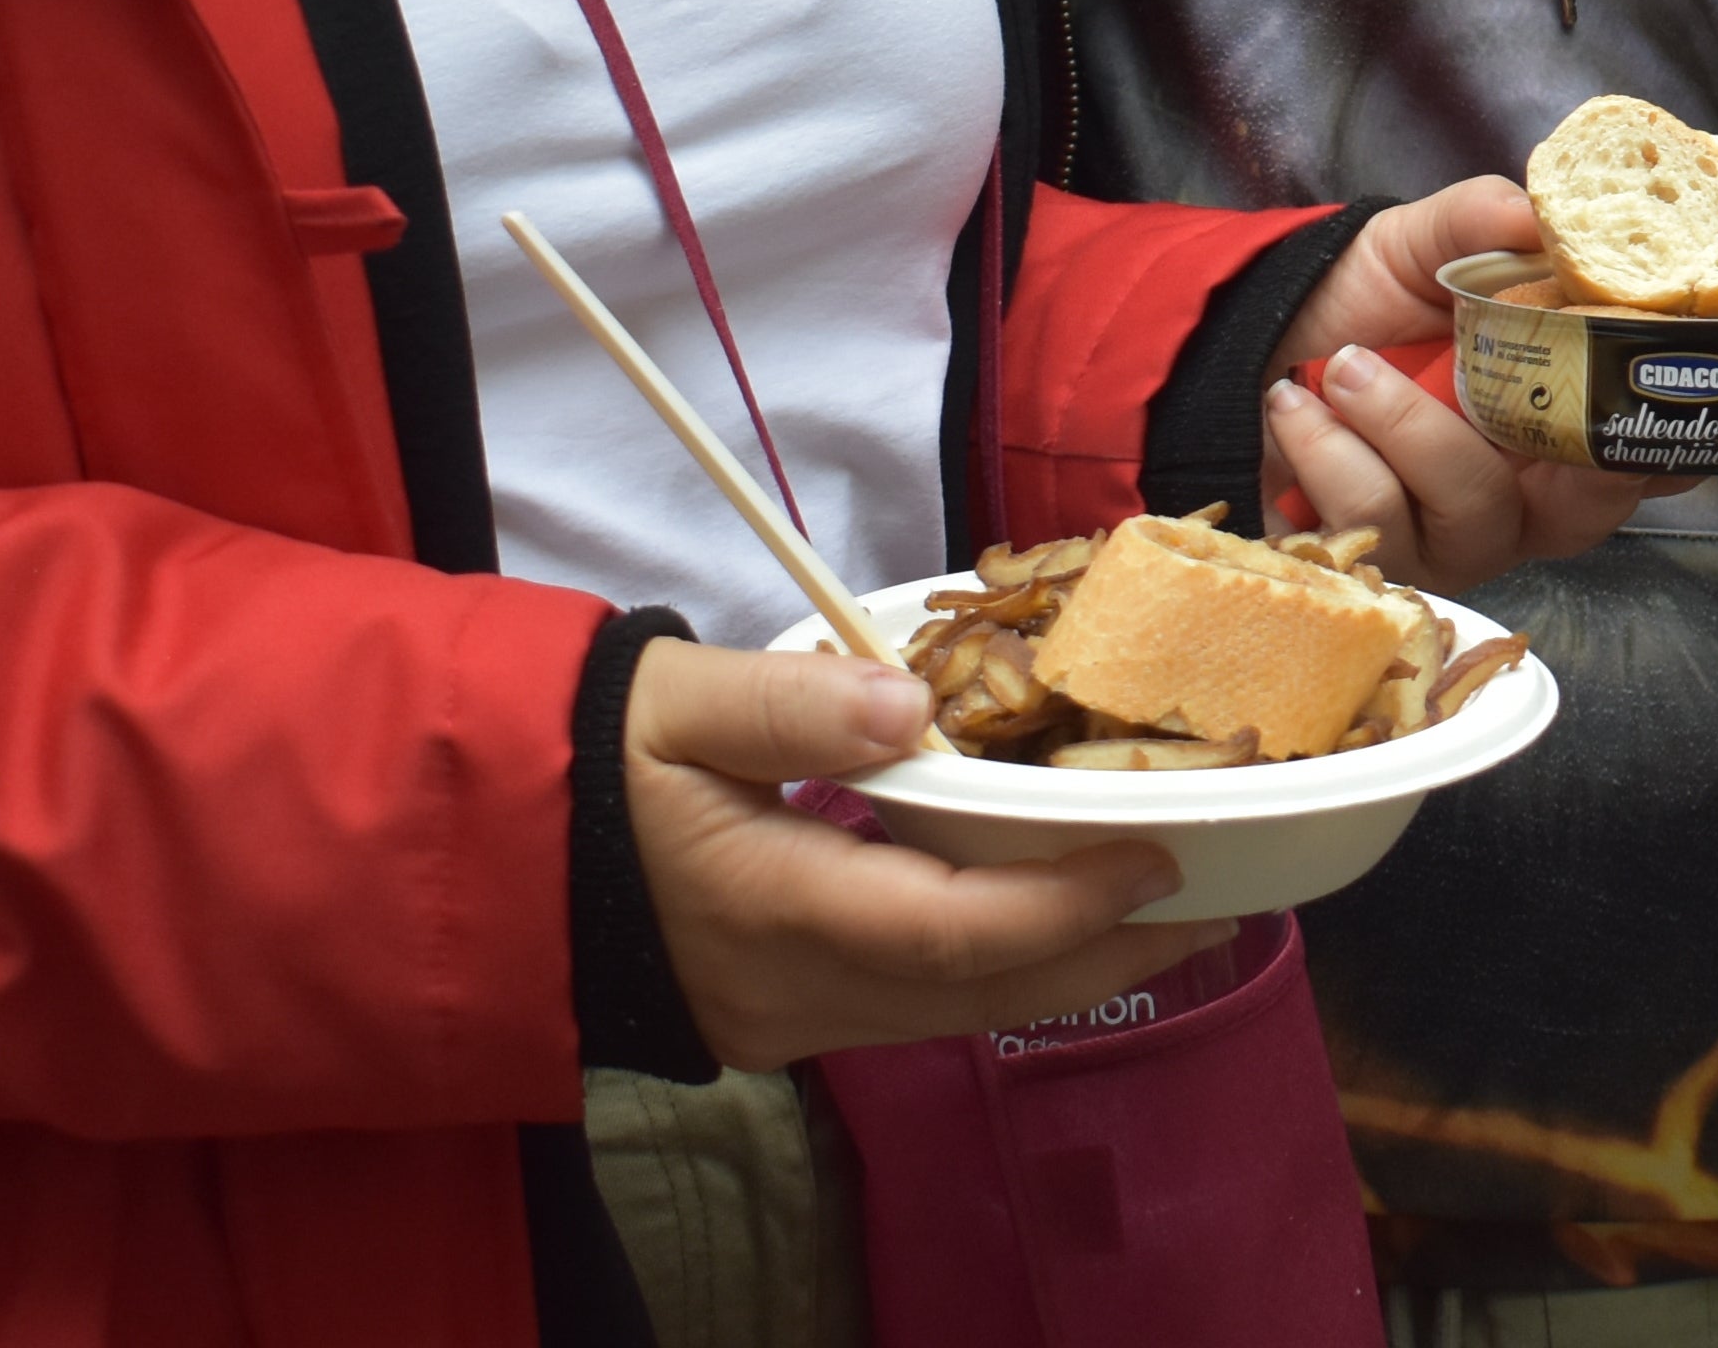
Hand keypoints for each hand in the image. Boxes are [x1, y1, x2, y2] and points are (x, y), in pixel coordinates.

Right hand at [622, 638, 1229, 1072]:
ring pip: (959, 1012)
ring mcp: (789, 1019)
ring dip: (1067, 966)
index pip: (954, 929)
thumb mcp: (672, 699)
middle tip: (1222, 902)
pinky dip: (1003, 969)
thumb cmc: (589, 758)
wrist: (495, 846)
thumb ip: (789, 697)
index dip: (1069, 897)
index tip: (1163, 849)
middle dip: (1107, 950)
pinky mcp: (787, 1017)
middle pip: (981, 992)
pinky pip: (920, 1008)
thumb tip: (908, 696)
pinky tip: (1056, 923)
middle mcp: (793, 989)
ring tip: (1170, 913)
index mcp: (772, 906)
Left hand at [1259, 177, 1675, 588]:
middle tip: (1474, 376)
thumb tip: (1539, 215)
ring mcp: (1451, 543)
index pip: (1649, 456)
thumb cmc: (1358, 304)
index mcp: (1558, 422)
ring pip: (1470, 510)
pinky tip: (1294, 407)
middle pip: (1584, 512)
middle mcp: (1521, 497)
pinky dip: (1329, 450)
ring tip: (1341, 368)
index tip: (1657, 411)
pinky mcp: (1377, 565)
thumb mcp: (1420, 244)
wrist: (1250, 347)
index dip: (1671, 445)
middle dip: (1544, 444)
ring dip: (1400, 425)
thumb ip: (1481, 221)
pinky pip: (1377, 524)